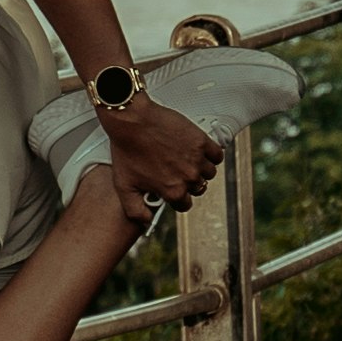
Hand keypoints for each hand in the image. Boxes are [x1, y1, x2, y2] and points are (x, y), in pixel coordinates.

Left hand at [98, 95, 219, 211]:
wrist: (132, 120)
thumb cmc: (127, 149)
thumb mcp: (124, 186)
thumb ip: (135, 210)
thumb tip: (146, 220)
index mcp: (172, 190)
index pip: (185, 204)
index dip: (178, 197)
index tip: (173, 189)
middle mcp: (188, 177)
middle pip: (198, 188)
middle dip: (189, 182)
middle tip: (177, 171)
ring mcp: (196, 159)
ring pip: (209, 172)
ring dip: (201, 168)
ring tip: (187, 160)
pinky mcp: (201, 141)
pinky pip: (217, 154)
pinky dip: (212, 155)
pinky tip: (201, 152)